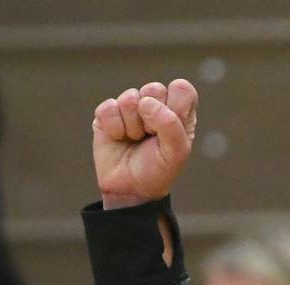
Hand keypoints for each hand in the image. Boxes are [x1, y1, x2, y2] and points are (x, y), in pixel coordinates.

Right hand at [92, 79, 197, 208]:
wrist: (130, 191)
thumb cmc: (157, 172)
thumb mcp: (176, 153)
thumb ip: (170, 124)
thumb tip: (145, 102)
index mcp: (178, 110)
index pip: (181, 88)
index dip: (174, 108)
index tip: (169, 132)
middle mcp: (155, 104)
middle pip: (154, 89)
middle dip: (151, 120)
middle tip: (149, 138)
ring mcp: (130, 107)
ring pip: (130, 98)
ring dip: (132, 126)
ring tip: (134, 140)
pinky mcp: (108, 113)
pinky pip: (109, 108)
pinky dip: (114, 128)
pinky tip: (118, 139)